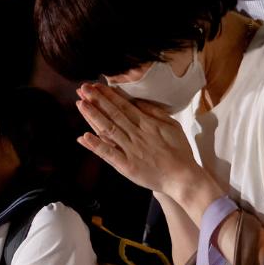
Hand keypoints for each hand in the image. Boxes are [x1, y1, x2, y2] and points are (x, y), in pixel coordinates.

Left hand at [75, 83, 210, 203]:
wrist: (183, 177)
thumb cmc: (180, 152)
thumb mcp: (172, 125)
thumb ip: (155, 112)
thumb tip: (138, 101)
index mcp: (146, 123)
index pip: (123, 106)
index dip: (108, 95)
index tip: (96, 86)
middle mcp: (135, 134)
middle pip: (112, 114)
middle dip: (96, 100)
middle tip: (82, 88)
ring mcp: (129, 150)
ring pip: (107, 129)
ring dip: (93, 116)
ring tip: (80, 104)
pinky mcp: (126, 165)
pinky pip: (109, 154)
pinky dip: (96, 145)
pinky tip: (84, 137)